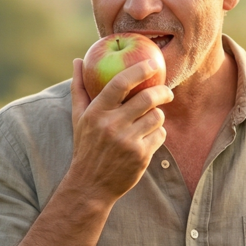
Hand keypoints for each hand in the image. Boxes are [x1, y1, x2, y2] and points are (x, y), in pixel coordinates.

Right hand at [68, 57, 171, 202]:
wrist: (91, 185)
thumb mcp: (78, 118)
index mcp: (96, 113)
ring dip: (157, 116)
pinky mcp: (141, 156)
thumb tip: (78, 60)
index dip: (140, 70)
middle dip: (163, 91)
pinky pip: (160, 135)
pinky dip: (157, 134)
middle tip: (167, 91)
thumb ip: (79, 88)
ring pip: (157, 116)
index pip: (120, 83)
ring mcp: (128, 141)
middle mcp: (112, 125)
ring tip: (150, 121)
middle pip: (147, 98)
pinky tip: (148, 138)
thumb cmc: (86, 146)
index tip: (153, 63)